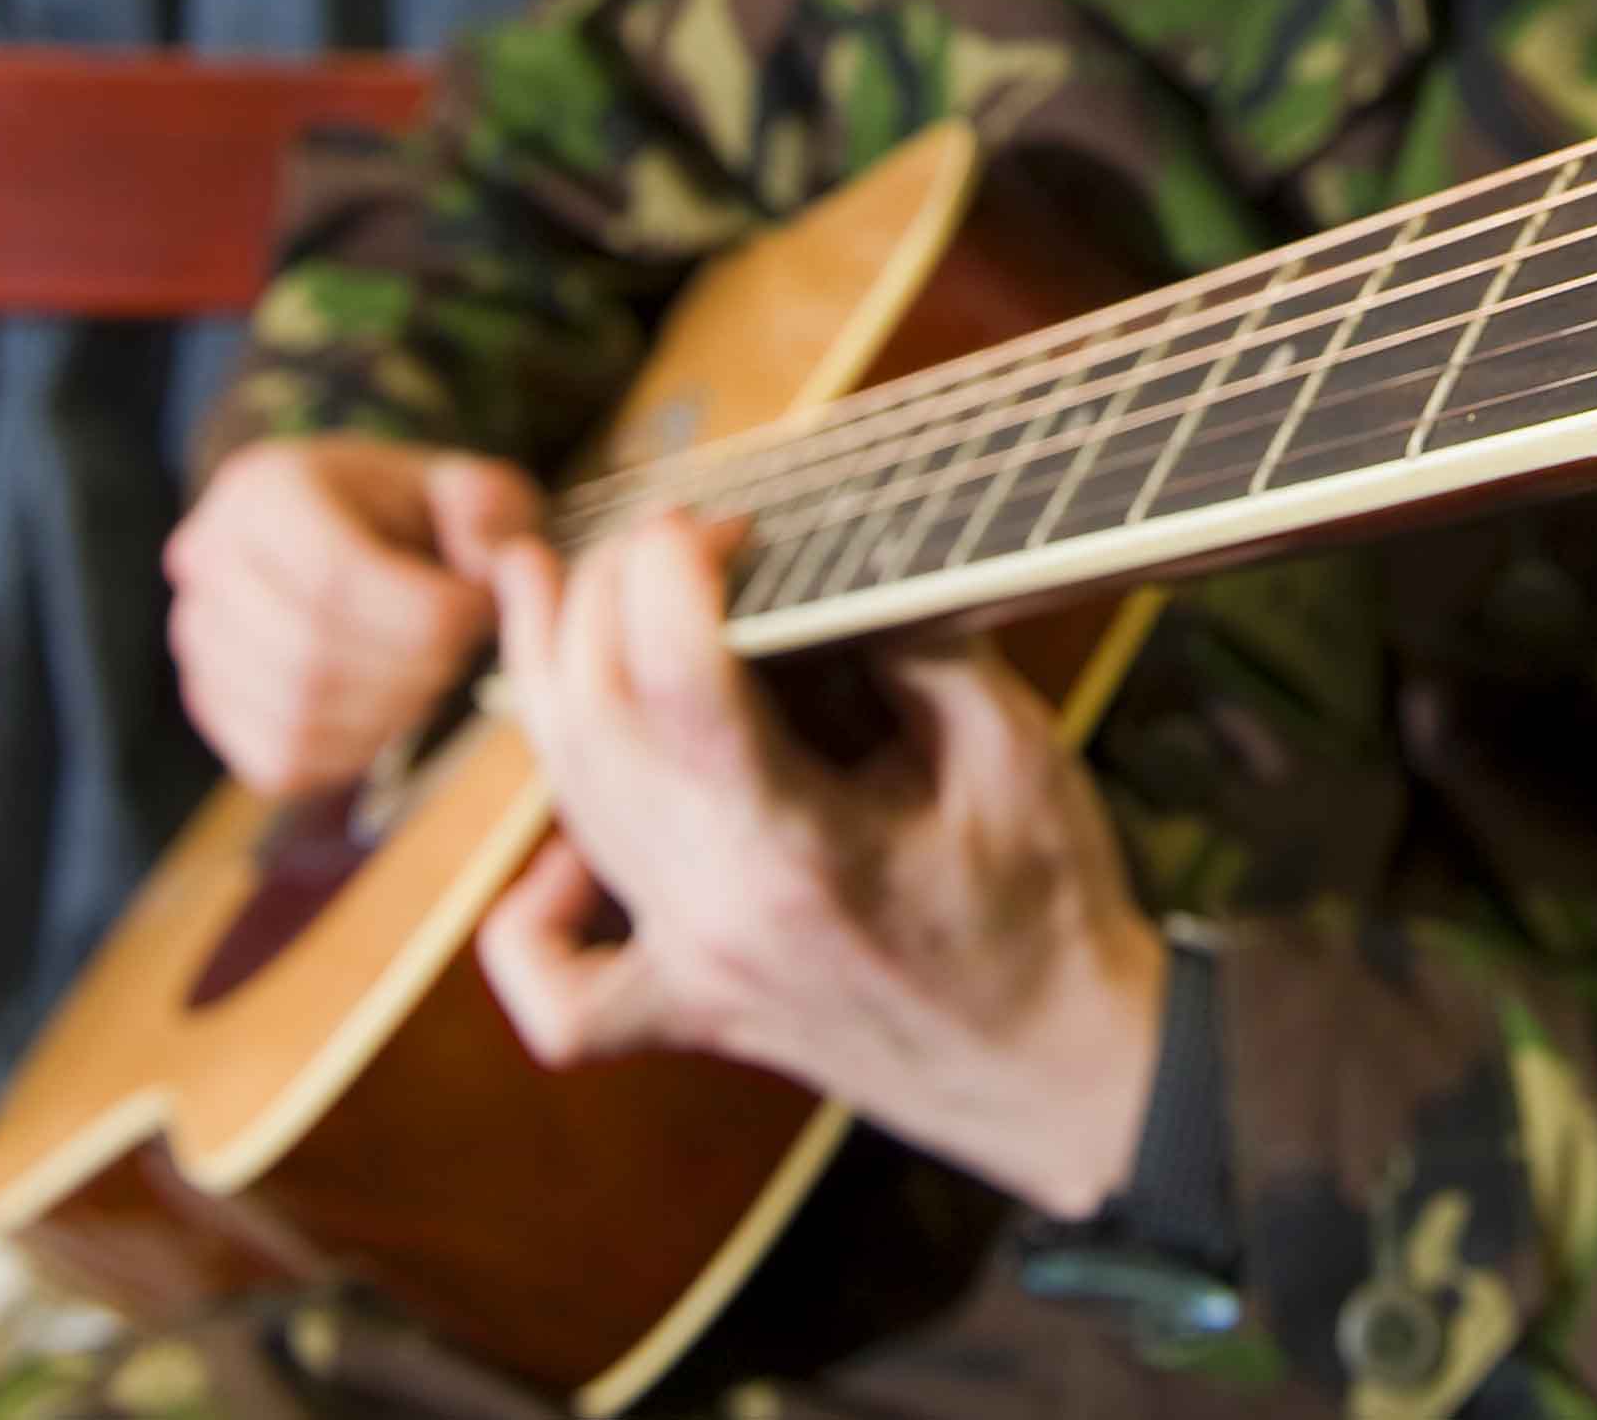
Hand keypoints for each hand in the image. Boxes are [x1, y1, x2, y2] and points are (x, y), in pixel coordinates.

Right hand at [164, 436, 542, 795]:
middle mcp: (207, 559)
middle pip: (310, 649)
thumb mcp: (468, 487)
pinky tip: (394, 707)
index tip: (480, 614)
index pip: (330, 575)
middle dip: (413, 667)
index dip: (422, 612)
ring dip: (392, 711)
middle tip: (463, 652)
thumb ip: (491, 507)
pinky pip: (283, 758)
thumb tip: (492, 553)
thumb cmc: (421, 515)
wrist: (364, 542)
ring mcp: (197, 638)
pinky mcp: (212, 706)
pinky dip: (356, 749)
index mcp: (265, 487)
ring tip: (435, 674)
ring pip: (295, 712)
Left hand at [476, 513, 1165, 1217]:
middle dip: (602, 594)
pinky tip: (566, 847)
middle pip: (592, 723)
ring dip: (550, 683)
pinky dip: (533, 910)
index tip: (716, 521)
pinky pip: (560, 986)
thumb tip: (831, 556)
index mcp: (800, 849)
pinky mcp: (693, 1010)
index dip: (672, 570)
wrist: (1064, 1076)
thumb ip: (912, 643)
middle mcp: (716, 914)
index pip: (676, 679)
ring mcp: (691, 970)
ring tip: (569, 592)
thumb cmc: (1052, 909)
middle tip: (664, 539)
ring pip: (567, 808)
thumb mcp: (1013, 748)